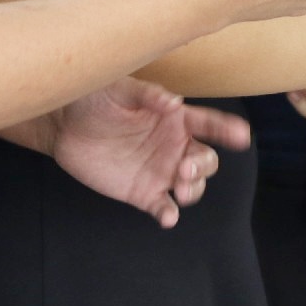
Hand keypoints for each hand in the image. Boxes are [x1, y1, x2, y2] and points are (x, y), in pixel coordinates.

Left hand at [44, 79, 249, 228]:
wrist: (64, 124)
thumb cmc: (96, 98)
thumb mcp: (119, 90)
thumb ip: (147, 95)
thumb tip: (173, 102)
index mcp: (176, 119)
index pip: (209, 124)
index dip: (227, 130)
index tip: (241, 136)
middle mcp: (174, 146)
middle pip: (206, 160)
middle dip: (203, 166)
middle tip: (186, 168)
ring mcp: (160, 172)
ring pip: (192, 187)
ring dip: (192, 190)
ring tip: (179, 190)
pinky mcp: (141, 193)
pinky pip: (162, 207)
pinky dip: (168, 214)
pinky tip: (167, 216)